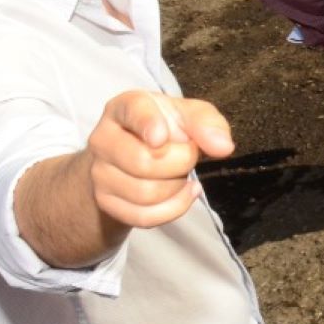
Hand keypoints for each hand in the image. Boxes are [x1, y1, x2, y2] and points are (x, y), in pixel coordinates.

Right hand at [85, 90, 233, 229]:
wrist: (137, 155)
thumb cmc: (166, 129)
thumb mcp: (188, 115)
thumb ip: (208, 124)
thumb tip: (223, 147)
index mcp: (124, 107)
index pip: (133, 112)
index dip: (148, 124)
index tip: (161, 137)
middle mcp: (103, 138)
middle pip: (144, 162)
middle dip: (181, 162)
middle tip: (188, 155)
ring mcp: (99, 173)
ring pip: (145, 194)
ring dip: (176, 186)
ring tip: (178, 173)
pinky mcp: (105, 203)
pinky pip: (144, 217)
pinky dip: (173, 209)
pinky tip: (183, 193)